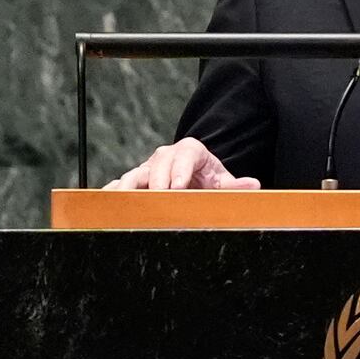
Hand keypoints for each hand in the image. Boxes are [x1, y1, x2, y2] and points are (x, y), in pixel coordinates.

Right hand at [102, 137, 261, 190]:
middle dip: (156, 182)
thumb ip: (235, 185)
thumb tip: (254, 184)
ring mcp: (147, 169)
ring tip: (124, 202)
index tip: (178, 186)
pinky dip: (112, 196)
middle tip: (156, 200)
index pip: (185, 155)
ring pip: (134, 175)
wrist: (192, 176)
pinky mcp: (134, 181)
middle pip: (157, 164)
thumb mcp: (222, 180)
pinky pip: (119, 187)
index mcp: (190, 151)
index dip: (180, 170)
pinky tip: (106, 207)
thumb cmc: (206, 178)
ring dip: (128, 189)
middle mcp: (165, 157)